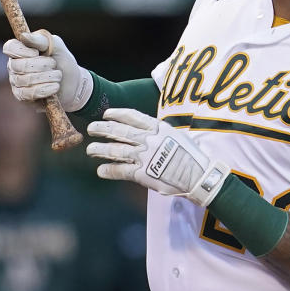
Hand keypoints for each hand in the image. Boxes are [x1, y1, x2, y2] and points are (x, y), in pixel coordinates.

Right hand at [4, 30, 92, 112]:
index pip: (9, 47)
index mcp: (19, 50)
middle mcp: (14, 65)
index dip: (22, 51)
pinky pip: (28, 94)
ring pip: (24, 80)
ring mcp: (16, 82)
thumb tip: (23, 36)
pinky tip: (55, 87)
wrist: (73, 83)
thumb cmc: (62, 61)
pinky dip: (44, 89)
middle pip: (17, 65)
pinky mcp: (22, 96)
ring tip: (58, 76)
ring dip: (46, 77)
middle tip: (54, 64)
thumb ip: (40, 40)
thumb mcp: (55, 45)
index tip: (37, 52)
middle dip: (40, 65)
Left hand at [86, 109, 228, 206]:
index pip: (132, 116)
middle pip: (119, 131)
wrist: (199, 176)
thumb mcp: (177, 136)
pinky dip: (109, 171)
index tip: (106, 114)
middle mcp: (149, 139)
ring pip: (115, 150)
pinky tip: (101, 171)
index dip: (117, 114)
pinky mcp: (142, 174)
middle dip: (102, 129)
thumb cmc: (192, 158)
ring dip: (100, 150)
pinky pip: (120, 171)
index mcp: (158, 128)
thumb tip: (150, 132)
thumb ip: (160, 133)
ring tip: (90, 150)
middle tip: (91, 128)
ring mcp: (144, 156)